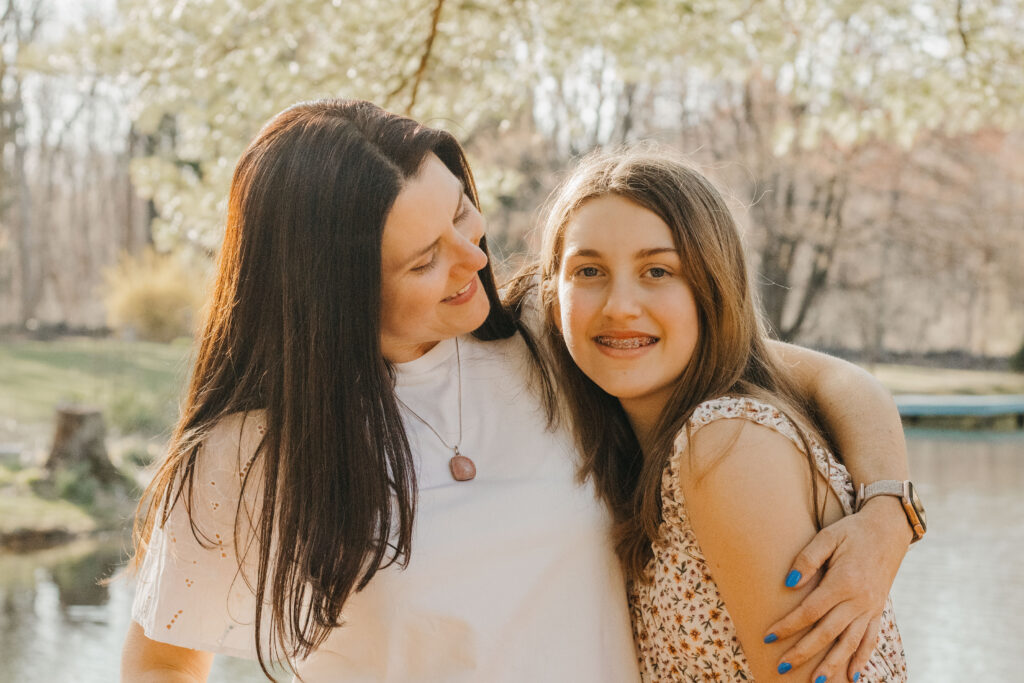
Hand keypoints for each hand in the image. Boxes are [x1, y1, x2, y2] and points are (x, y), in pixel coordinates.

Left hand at [763, 496, 911, 681]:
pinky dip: (860, 659)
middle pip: (827, 633)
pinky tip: (851, 676)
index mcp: (843, 582)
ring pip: (850, 644)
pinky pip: (870, 640)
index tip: (769, 637)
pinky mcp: (878, 611)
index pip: (810, 612)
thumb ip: (807, 559)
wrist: (889, 529)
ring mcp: (871, 608)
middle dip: (803, 652)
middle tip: (782, 667)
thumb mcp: (827, 537)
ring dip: (832, 665)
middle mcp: (859, 600)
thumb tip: (789, 584)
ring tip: (816, 682)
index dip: (789, 626)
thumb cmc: (852, 531)